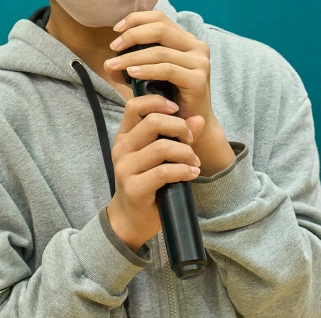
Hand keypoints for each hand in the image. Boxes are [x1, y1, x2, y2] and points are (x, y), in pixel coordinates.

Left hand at [104, 11, 235, 177]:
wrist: (189, 129)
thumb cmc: (167, 101)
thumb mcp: (145, 78)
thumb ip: (130, 66)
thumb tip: (109, 61)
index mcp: (186, 40)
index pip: (159, 18)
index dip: (136, 19)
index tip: (115, 30)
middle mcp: (197, 46)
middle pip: (160, 28)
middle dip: (132, 35)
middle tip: (113, 48)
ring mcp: (200, 62)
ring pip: (160, 51)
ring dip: (133, 57)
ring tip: (115, 65)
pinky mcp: (198, 79)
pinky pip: (167, 69)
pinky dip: (147, 69)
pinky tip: (131, 73)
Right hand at [107, 95, 202, 250]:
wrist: (131, 218)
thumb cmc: (148, 182)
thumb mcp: (161, 156)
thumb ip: (178, 136)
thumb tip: (199, 118)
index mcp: (125, 135)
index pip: (134, 105)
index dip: (158, 102)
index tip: (178, 110)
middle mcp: (121, 148)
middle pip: (152, 122)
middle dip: (180, 128)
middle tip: (191, 140)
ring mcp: (125, 168)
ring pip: (161, 147)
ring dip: (186, 153)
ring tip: (194, 162)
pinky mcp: (133, 187)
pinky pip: (164, 172)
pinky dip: (184, 170)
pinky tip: (192, 173)